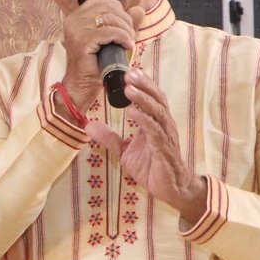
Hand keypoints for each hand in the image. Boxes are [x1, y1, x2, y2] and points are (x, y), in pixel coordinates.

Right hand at [59, 0, 135, 108]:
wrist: (82, 85)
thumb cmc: (95, 63)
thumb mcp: (111, 39)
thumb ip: (124, 23)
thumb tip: (139, 9)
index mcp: (76, 16)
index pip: (100, 0)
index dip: (118, 9)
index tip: (124, 25)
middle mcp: (73, 20)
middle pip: (107, 7)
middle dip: (125, 20)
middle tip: (130, 36)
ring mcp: (76, 30)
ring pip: (110, 19)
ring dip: (126, 30)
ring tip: (129, 42)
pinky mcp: (82, 41)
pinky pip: (109, 33)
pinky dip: (122, 38)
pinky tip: (127, 47)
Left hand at [84, 68, 206, 222]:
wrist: (170, 188)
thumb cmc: (151, 167)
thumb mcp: (124, 151)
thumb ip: (109, 137)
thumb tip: (89, 125)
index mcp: (156, 122)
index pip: (152, 98)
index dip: (143, 84)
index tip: (129, 71)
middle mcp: (164, 125)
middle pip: (157, 99)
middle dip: (143, 85)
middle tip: (129, 73)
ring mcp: (166, 137)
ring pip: (157, 112)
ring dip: (143, 99)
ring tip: (129, 88)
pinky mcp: (165, 150)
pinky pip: (155, 132)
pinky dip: (144, 120)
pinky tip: (133, 112)